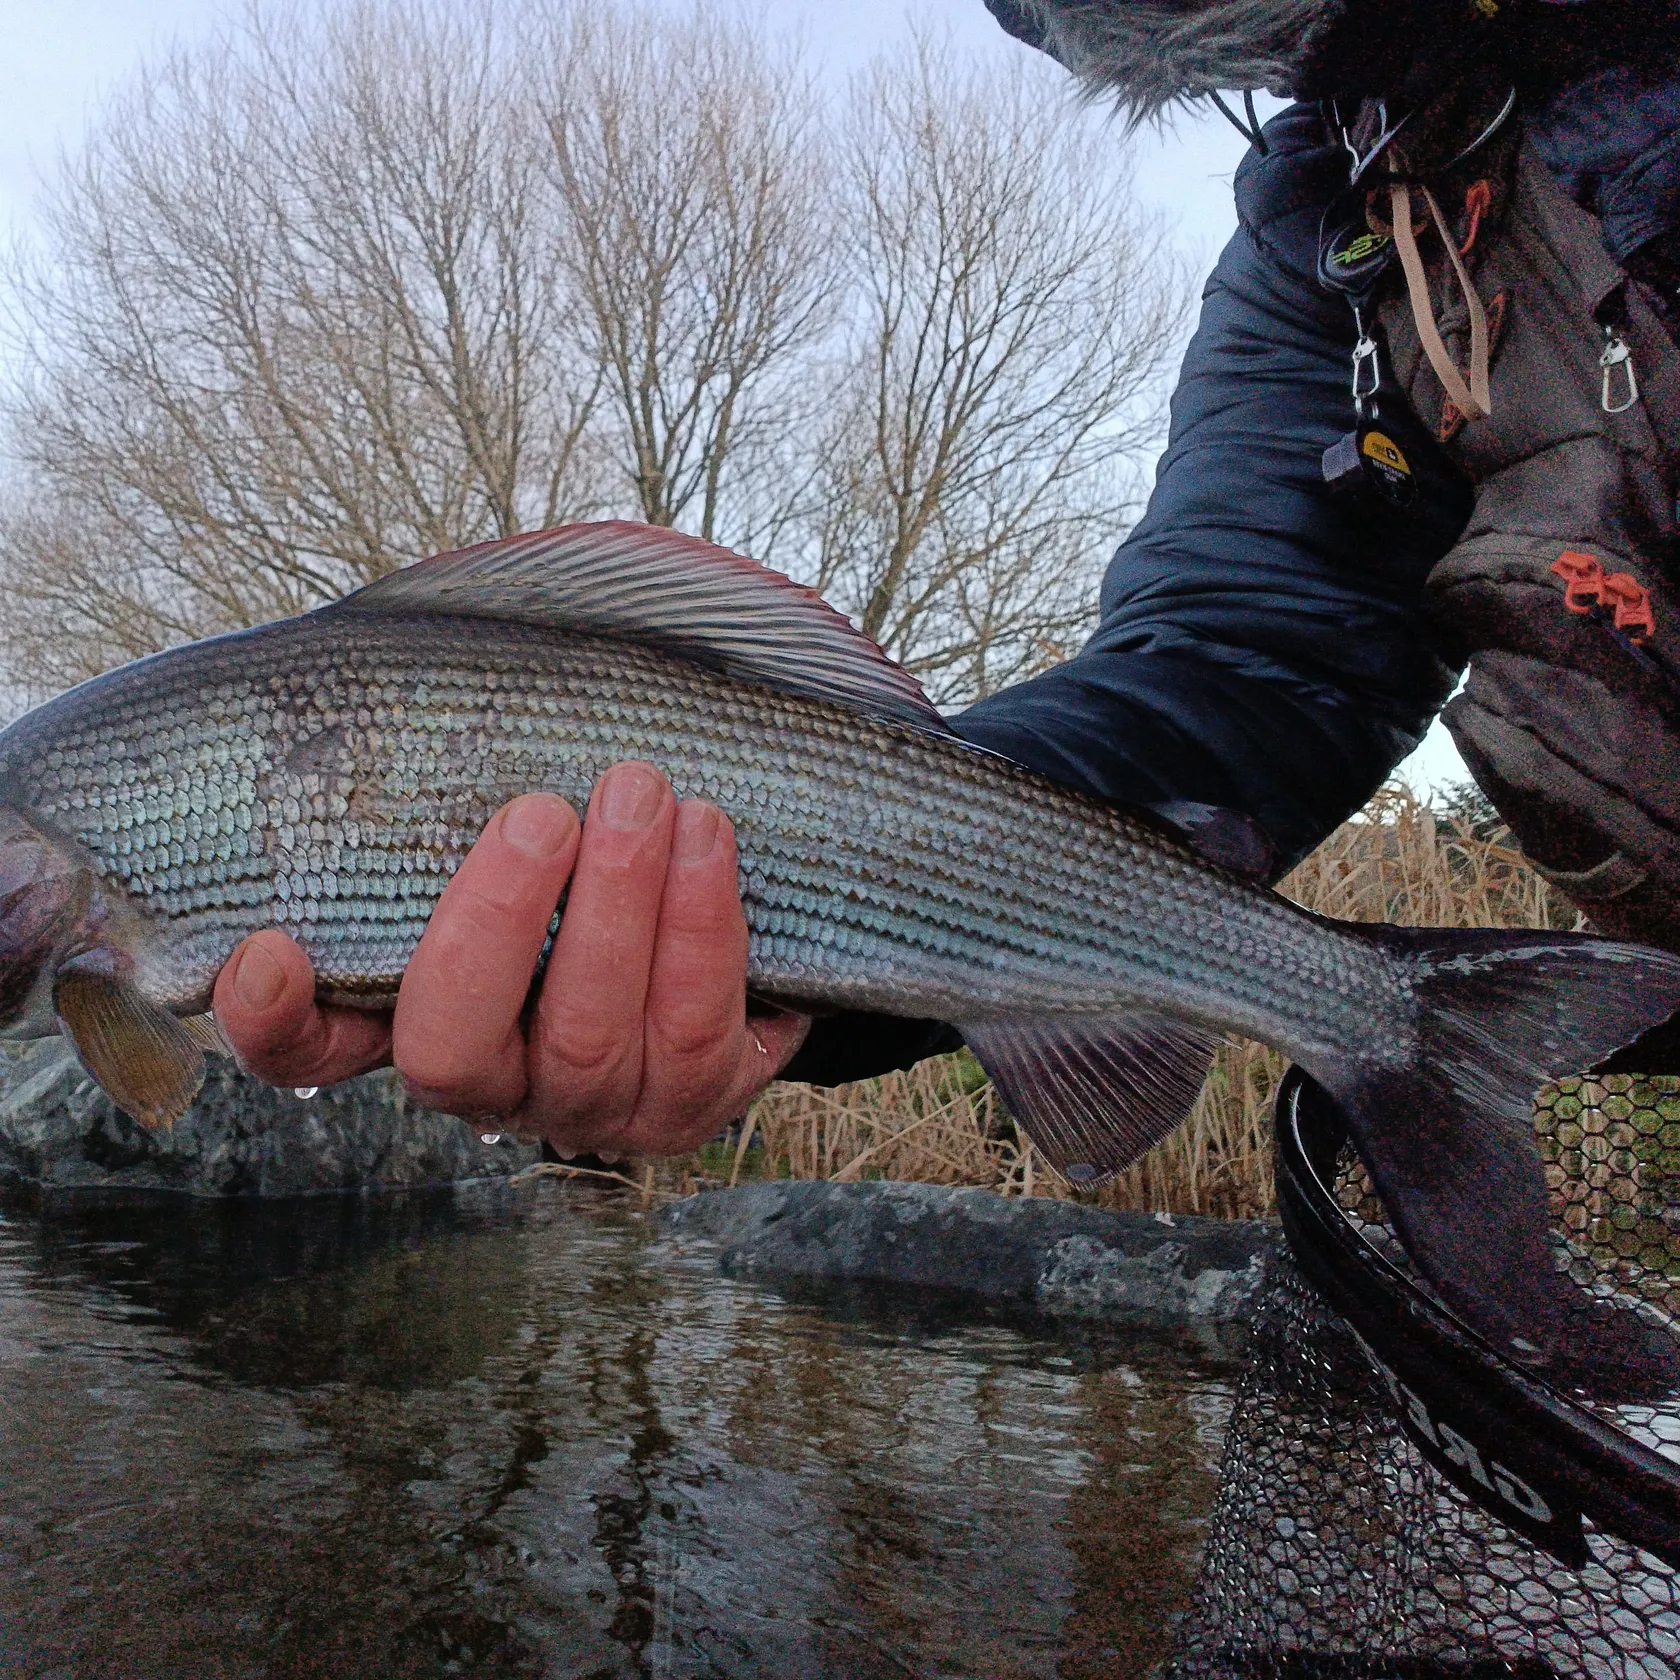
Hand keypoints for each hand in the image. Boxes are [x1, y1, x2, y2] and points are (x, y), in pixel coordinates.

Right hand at [212, 763, 809, 1155]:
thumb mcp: (510, 831)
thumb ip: (456, 794)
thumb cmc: (584, 862)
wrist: (714, 933)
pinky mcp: (693, 1104)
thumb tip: (422, 660)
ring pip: (590, 1037)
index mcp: (416, 1024)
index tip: (269, 949)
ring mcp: (596, 1108)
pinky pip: (698, 1033)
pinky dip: (702, 927)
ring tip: (644, 795)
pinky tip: (706, 839)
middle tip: (543, 811)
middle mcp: (496, 1089)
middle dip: (503, 918)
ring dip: (619, 905)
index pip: (311, 1050)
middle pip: (459, 1043)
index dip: (276, 1021)